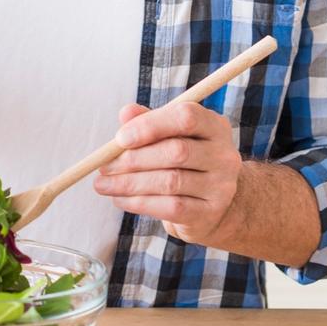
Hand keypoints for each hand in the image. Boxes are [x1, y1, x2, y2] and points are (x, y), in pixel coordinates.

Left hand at [92, 101, 242, 245]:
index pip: (186, 117)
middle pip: (176, 151)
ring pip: (170, 182)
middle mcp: (223, 154)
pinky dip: (139, 203)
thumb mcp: (170, 136)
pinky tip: (119, 199)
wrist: (212, 205)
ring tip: (103, 185)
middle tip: (104, 166)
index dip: (150, 125)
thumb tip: (126, 113)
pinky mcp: (209, 212)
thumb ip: (149, 121)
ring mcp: (220, 186)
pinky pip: (170, 207)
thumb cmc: (184, 162)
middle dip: (134, 159)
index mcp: (214, 126)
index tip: (120, 138)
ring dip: (129, 183)